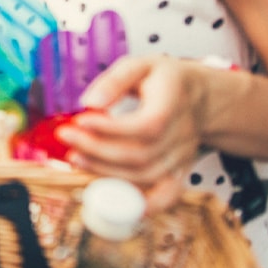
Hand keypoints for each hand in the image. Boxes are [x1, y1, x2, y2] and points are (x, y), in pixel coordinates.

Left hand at [54, 56, 204, 211]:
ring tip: (76, 157)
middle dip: (97, 150)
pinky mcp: (179, 170)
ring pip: (146, 175)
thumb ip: (115, 80)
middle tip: (66, 138)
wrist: (201, 96)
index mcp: (173, 103)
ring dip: (106, 171)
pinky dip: (143, 203)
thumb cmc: (165, 79)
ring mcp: (182, 156)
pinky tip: (116, 201)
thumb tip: (89, 102)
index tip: (80, 120)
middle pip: (141, 154)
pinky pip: (166, 194)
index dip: (111, 128)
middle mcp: (181, 134)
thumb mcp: (141, 64)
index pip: (146, 125)